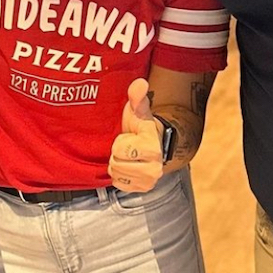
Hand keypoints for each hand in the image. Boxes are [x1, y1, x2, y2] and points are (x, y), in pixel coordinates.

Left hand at [108, 78, 163, 192]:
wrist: (150, 142)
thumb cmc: (140, 126)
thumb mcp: (138, 109)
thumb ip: (137, 96)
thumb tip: (139, 83)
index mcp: (153, 147)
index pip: (121, 150)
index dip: (120, 142)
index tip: (130, 136)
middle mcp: (156, 168)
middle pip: (116, 164)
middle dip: (117, 154)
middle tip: (127, 146)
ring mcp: (150, 181)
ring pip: (116, 175)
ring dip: (118, 164)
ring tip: (127, 156)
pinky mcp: (143, 189)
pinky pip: (119, 185)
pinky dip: (120, 176)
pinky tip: (128, 166)